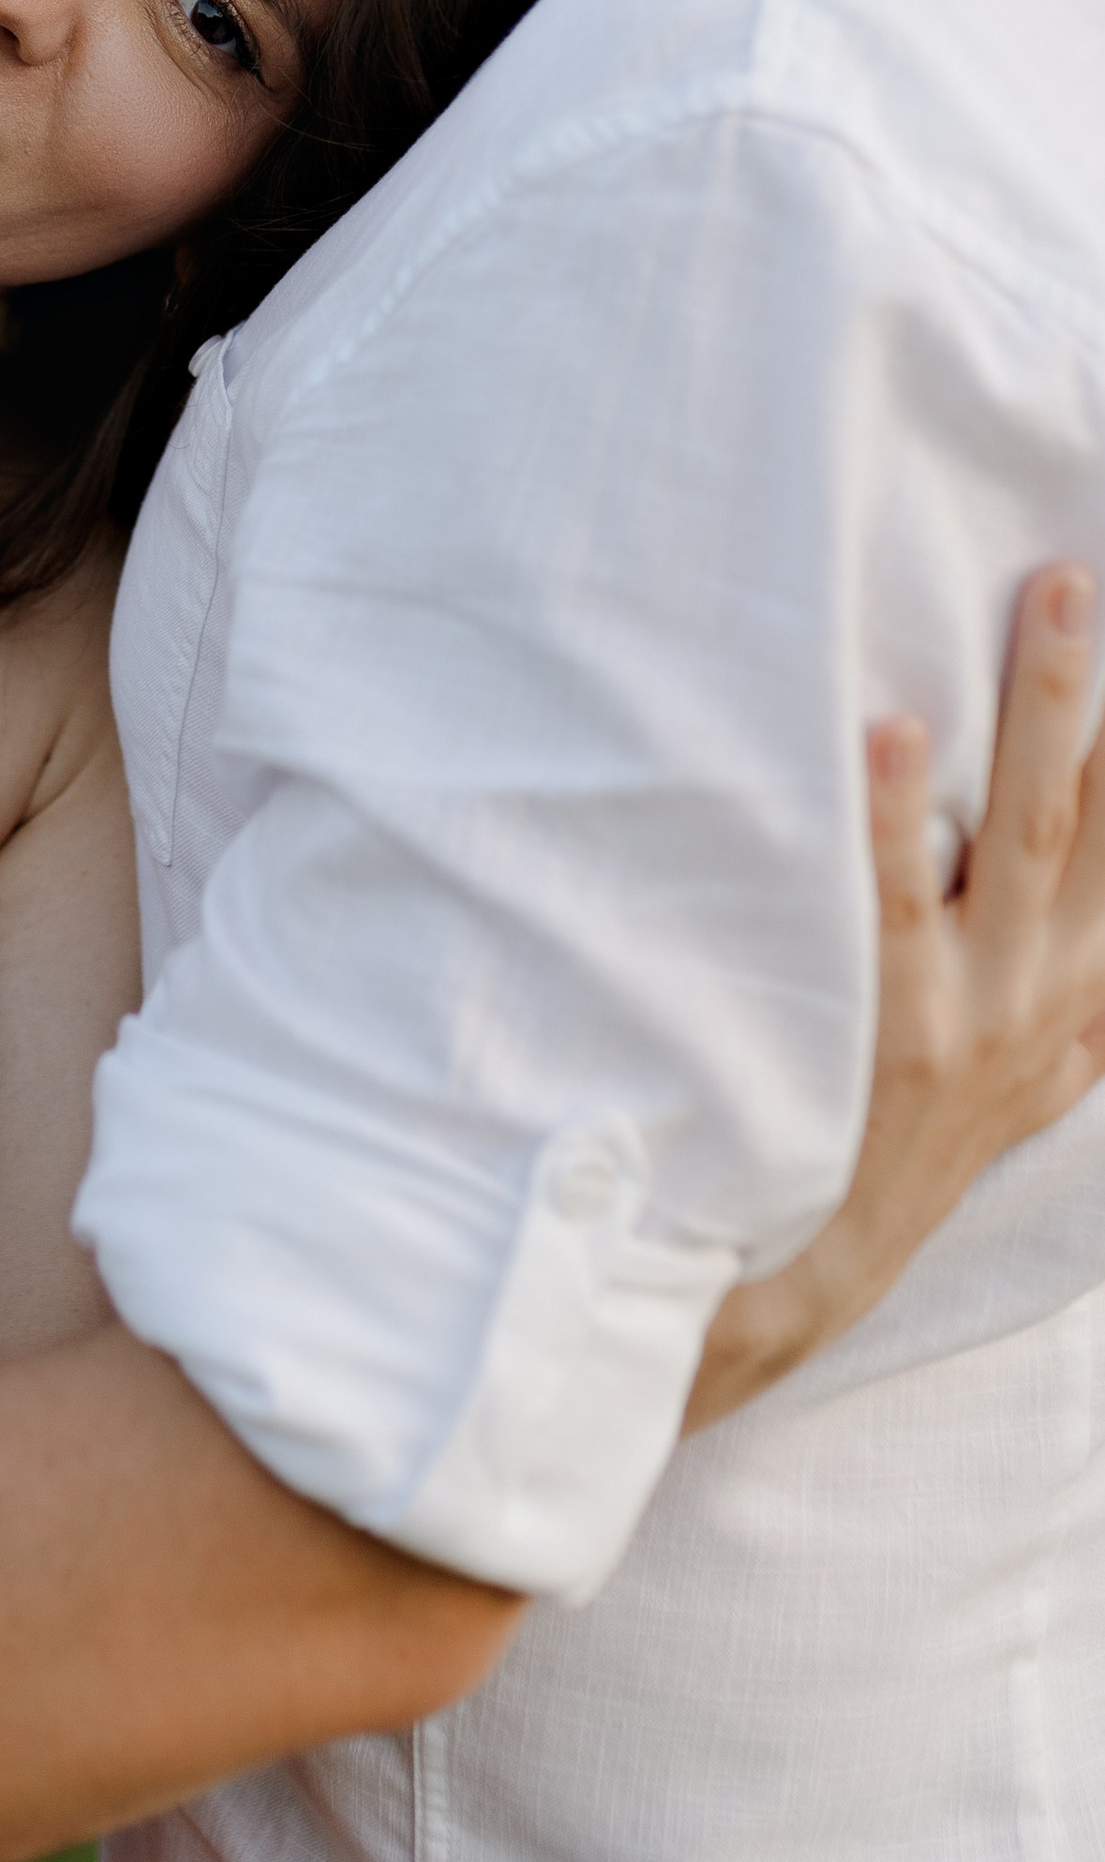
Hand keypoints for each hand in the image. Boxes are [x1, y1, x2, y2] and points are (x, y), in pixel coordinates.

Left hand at [689, 561, 1104, 1426]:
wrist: (788, 1286)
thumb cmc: (875, 1156)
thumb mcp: (1005, 1084)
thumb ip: (1056, 1003)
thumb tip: (1085, 889)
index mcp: (1070, 1008)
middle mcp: (1036, 1003)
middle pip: (1093, 815)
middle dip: (1097, 693)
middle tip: (1085, 575)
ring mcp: (962, 1014)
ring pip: (1025, 833)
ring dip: (1045, 709)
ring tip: (1056, 599)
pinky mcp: (877, 1035)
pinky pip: (889, 901)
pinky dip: (897, 816)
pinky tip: (898, 734)